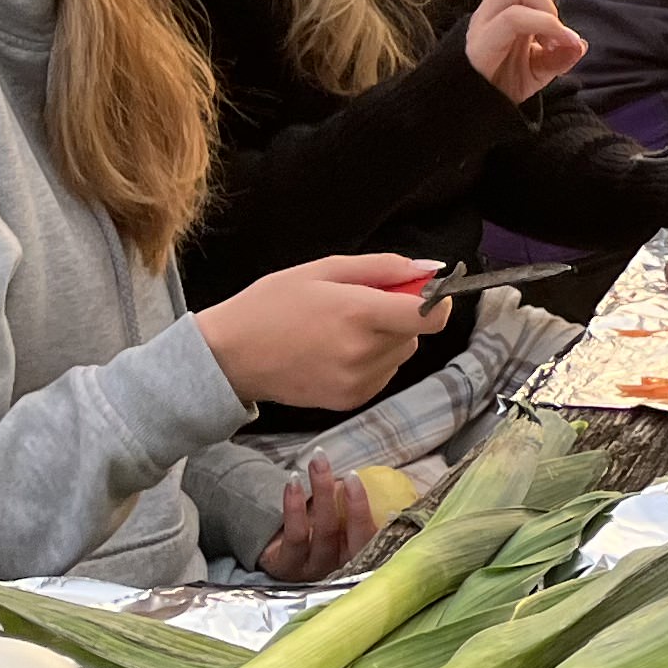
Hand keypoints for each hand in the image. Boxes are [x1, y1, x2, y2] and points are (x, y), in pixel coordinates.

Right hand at [198, 252, 445, 412]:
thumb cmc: (271, 305)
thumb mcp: (324, 270)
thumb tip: (432, 268)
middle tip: (362, 304)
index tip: (426, 292)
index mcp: (359, 314)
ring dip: (387, 339)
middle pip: (416, 333)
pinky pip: (383, 374)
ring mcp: (357, 381)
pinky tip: (338, 351)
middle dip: (401, 316)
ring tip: (344, 329)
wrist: (230, 356)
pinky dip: (372, 361)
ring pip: (401, 354)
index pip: (430, 316)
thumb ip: (383, 267)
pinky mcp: (350, 400)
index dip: (437, 301)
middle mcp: (363, 352)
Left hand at [254, 456, 376, 584]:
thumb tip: (386, 476)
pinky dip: (294, 505)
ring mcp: (313, 569)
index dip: (366, 509)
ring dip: (322, 492)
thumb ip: (359, 506)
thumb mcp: (341, 520)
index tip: (359, 480)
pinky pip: (296, 535)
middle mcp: (339, 566)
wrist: (273, 553)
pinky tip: (293, 482)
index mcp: (358, 555)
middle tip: (347, 472)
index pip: (371, 537)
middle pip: (353, 537)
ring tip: (318, 463)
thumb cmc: (317, 529)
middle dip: (352, 501)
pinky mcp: (287, 567)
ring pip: (323, 531)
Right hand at [466, 0, 610, 104]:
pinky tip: (556, 45)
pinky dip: (544, 28)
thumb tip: (579, 43)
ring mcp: (493, 11)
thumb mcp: (544, 70)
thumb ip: (562, 55)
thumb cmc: (503, 81)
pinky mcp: (484, 33)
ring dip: (549, 10)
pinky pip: (520, 16)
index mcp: (528, 2)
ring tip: (554, 44)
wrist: (467, 110)